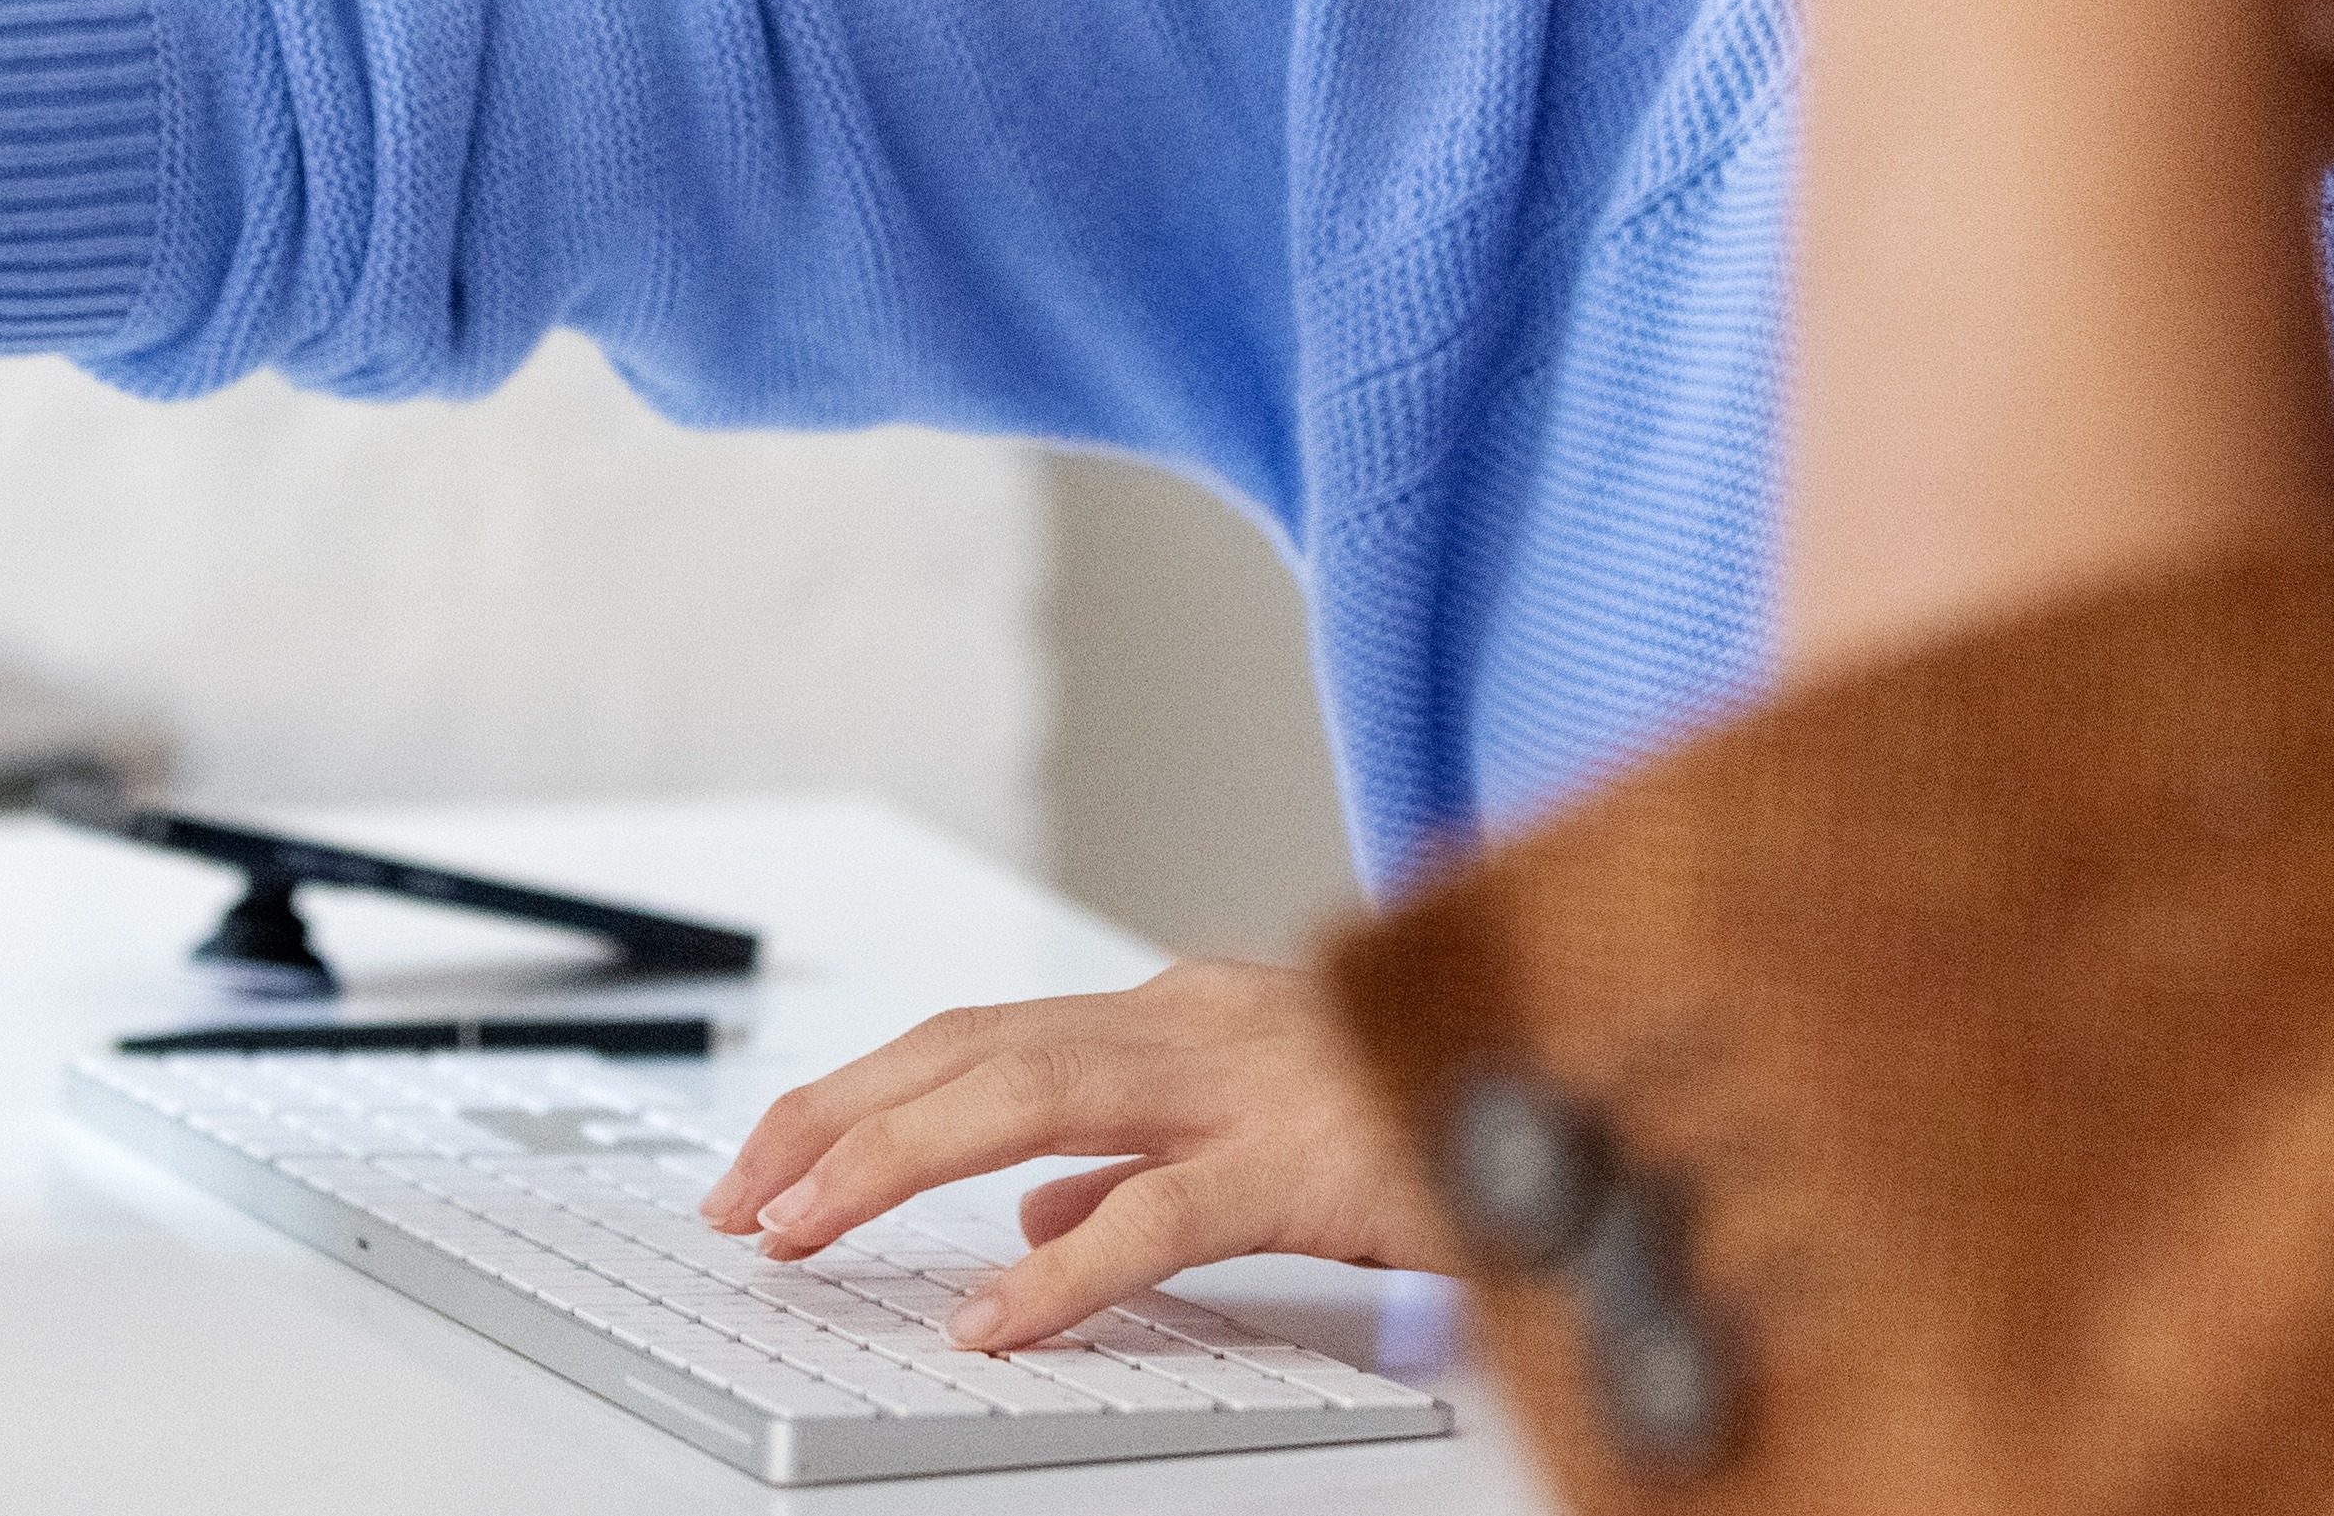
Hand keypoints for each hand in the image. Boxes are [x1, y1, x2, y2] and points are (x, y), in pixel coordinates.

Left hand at [687, 963, 1443, 1350]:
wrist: (1593, 1096)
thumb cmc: (1436, 1121)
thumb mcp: (1267, 1137)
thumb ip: (1139, 1167)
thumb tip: (1034, 1217)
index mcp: (1184, 1017)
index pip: (982, 1038)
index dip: (864, 1094)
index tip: (773, 1158)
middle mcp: (1198, 1023)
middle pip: (972, 1049)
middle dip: (837, 1116)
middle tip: (740, 1194)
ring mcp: (1254, 1082)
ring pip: (1030, 1097)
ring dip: (895, 1160)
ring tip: (803, 1226)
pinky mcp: (1313, 1162)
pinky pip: (1161, 1214)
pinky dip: (1065, 1266)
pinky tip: (994, 1317)